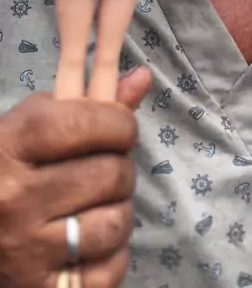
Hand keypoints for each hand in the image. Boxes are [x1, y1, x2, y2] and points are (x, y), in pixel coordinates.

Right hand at [0, 66, 151, 287]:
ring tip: (99, 203)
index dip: (118, 122)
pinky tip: (92, 240)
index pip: (86, 123)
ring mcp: (26, 249)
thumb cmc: (5, 166)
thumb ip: (89, 102)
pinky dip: (111, 254)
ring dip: (119, 210)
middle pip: (110, 174)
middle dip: (120, 166)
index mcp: (10, 146)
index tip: (120, 127)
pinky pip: (108, 270)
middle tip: (107, 168)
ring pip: (115, 223)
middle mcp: (15, 198)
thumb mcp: (33, 124)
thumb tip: (144, 77)